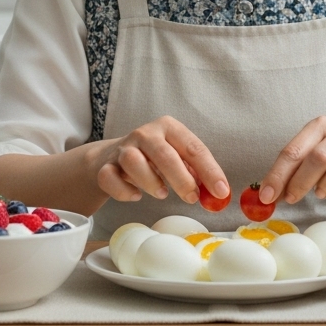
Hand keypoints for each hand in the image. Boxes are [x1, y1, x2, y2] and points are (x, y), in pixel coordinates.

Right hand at [91, 116, 230, 203]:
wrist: (110, 157)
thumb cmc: (153, 159)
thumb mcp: (177, 157)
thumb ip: (195, 172)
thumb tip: (216, 193)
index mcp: (168, 127)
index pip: (193, 147)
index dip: (210, 170)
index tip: (221, 191)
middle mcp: (144, 134)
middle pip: (163, 153)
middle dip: (181, 178)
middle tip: (192, 198)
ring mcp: (122, 149)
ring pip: (133, 161)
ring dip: (150, 181)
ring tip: (162, 194)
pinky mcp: (105, 166)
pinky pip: (110, 178)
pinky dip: (124, 191)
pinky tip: (136, 196)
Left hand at [257, 116, 325, 205]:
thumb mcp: (312, 162)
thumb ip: (291, 174)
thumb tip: (266, 195)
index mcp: (318, 128)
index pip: (293, 151)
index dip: (278, 174)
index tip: (267, 196)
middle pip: (318, 155)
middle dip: (301, 180)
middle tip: (291, 199)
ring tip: (321, 193)